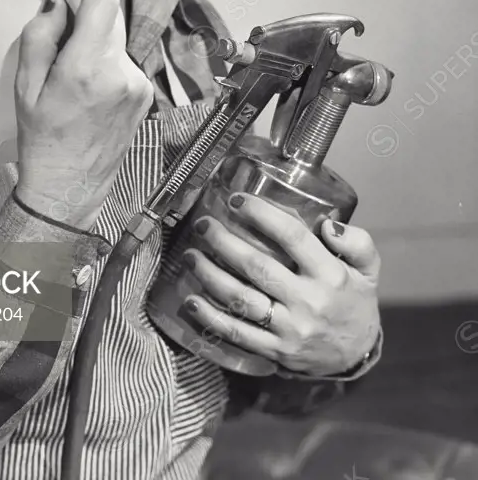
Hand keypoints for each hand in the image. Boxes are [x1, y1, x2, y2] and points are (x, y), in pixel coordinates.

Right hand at [14, 0, 153, 227]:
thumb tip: (57, 2)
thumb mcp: (24, 87)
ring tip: (73, 79)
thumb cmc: (42, 139)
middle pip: (110, 21)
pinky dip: (106, 68)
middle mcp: (120, 73)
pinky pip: (123, 64)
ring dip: (95, 48)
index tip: (66, 6)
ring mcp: (138, 85)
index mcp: (87, 69)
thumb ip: (40, 36)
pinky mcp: (145, 95)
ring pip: (116, 42)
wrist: (69, 188)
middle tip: (61, 47)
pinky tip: (90, 94)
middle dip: (85, 25)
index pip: (103, 3)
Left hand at [180, 195, 380, 376]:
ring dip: (210, 275)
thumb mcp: (368, 269)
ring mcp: (290, 329)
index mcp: (330, 275)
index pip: (293, 237)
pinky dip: (211, 318)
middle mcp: (308, 302)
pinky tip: (191, 301)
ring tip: (190, 255)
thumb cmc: (355, 301)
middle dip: (223, 242)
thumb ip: (357, 242)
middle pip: (257, 267)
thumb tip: (329, 226)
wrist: (357, 356)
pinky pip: (237, 333)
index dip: (261, 215)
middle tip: (203, 224)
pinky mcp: (275, 351)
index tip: (236, 200)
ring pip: (241, 299)